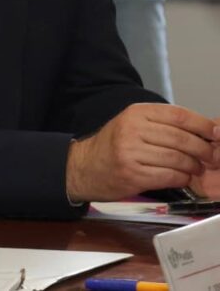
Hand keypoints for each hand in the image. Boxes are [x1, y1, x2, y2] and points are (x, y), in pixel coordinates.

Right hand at [66, 103, 219, 201]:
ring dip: (193, 166)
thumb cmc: (114, 145)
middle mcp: (132, 129)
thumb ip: (162, 124)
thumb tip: (203, 129)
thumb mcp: (133, 124)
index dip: (202, 125)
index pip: (178, 115)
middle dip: (203, 149)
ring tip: (195, 168)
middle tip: (211, 157)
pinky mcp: (132, 174)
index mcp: (135, 113)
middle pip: (181, 138)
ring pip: (178, 159)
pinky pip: (169, 176)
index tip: (216, 134)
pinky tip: (182, 177)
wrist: (84, 166)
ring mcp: (131, 152)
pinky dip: (181, 178)